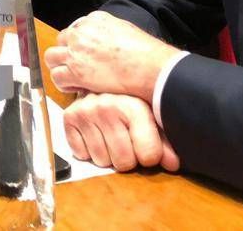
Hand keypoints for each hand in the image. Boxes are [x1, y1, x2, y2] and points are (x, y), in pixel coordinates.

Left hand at [44, 11, 178, 100]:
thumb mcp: (126, 30)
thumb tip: (106, 44)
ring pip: (51, 57)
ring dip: (60, 67)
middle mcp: (82, 32)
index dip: (79, 44)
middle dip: (67, 53)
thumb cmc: (145, 53)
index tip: (85, 54)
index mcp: (95, 20)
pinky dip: (64, 84)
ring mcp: (76, 51)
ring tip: (73, 78)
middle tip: (77, 67)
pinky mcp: (74, 71)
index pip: (76, 29)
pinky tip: (76, 88)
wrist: (150, 68)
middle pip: (61, 40)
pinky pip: (56, 77)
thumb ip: (110, 32)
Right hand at [62, 94, 179, 172]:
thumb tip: (173, 164)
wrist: (103, 78)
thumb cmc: (132, 99)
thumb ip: (165, 140)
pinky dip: (88, 149)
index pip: (148, 156)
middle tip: (127, 140)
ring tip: (111, 135)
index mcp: (133, 105)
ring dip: (107, 154)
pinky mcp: (69, 118)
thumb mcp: (153, 115)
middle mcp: (107, 107)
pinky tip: (95, 133)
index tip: (148, 147)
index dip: (150, 156)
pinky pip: (81, 154)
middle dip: (128, 157)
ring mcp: (86, 112)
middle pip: (124, 163)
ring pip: (102, 161)